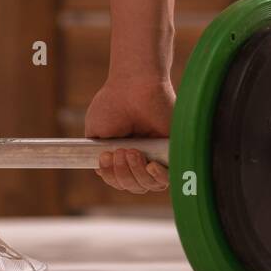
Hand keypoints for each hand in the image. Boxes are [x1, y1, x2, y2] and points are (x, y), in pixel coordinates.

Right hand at [85, 77, 173, 193]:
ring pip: (148, 184)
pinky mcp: (174, 151)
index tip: (105, 159)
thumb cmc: (113, 102)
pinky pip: (169, 177)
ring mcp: (158, 155)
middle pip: (133, 186)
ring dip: (135, 173)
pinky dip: (158, 176)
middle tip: (120, 151)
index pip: (118, 181)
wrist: (135, 84)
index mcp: (123, 155)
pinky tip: (150, 164)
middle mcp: (142, 158)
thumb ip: (98, 153)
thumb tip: (101, 172)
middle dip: (122, 174)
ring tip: (131, 151)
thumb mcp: (96, 131)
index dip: (111, 176)